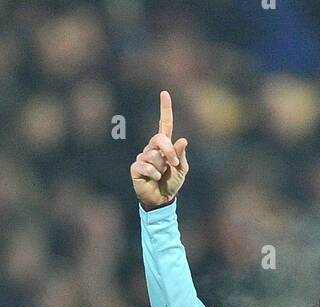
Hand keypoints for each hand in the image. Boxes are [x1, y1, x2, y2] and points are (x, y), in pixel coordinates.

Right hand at [131, 90, 188, 208]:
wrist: (161, 200)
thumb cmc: (171, 183)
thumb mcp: (181, 170)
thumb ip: (181, 156)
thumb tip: (183, 140)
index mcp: (164, 146)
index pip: (164, 124)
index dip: (165, 109)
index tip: (165, 93)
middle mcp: (152, 148)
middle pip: (159, 139)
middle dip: (169, 151)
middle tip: (173, 164)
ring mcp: (143, 156)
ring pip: (154, 156)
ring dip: (161, 168)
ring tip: (160, 176)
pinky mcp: (136, 167)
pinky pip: (146, 166)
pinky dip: (154, 174)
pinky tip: (154, 179)